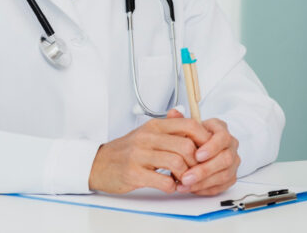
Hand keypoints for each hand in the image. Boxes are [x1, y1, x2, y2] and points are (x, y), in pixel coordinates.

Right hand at [88, 108, 210, 193]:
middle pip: (186, 146)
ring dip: (185, 175)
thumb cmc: (127, 150)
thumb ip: (170, 127)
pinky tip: (169, 185)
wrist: (99, 163)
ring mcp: (140, 155)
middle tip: (195, 169)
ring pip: (177, 162)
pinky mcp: (133, 173)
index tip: (207, 150)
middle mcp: (148, 137)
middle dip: (196, 162)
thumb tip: (191, 121)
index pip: (189, 125)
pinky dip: (172, 186)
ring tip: (183, 179)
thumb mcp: (148, 133)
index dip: (203, 138)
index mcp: (155, 126)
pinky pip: (163, 180)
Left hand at [175, 116, 239, 195]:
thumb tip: (174, 112)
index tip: (197, 155)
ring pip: (224, 175)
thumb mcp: (187, 126)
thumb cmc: (194, 136)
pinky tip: (190, 189)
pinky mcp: (230, 176)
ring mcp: (233, 162)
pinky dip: (205, 189)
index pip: (223, 137)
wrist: (203, 146)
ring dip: (203, 182)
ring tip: (184, 185)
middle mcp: (231, 145)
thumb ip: (180, 120)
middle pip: (225, 159)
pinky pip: (221, 186)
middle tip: (186, 177)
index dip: (211, 147)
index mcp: (221, 130)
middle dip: (205, 169)